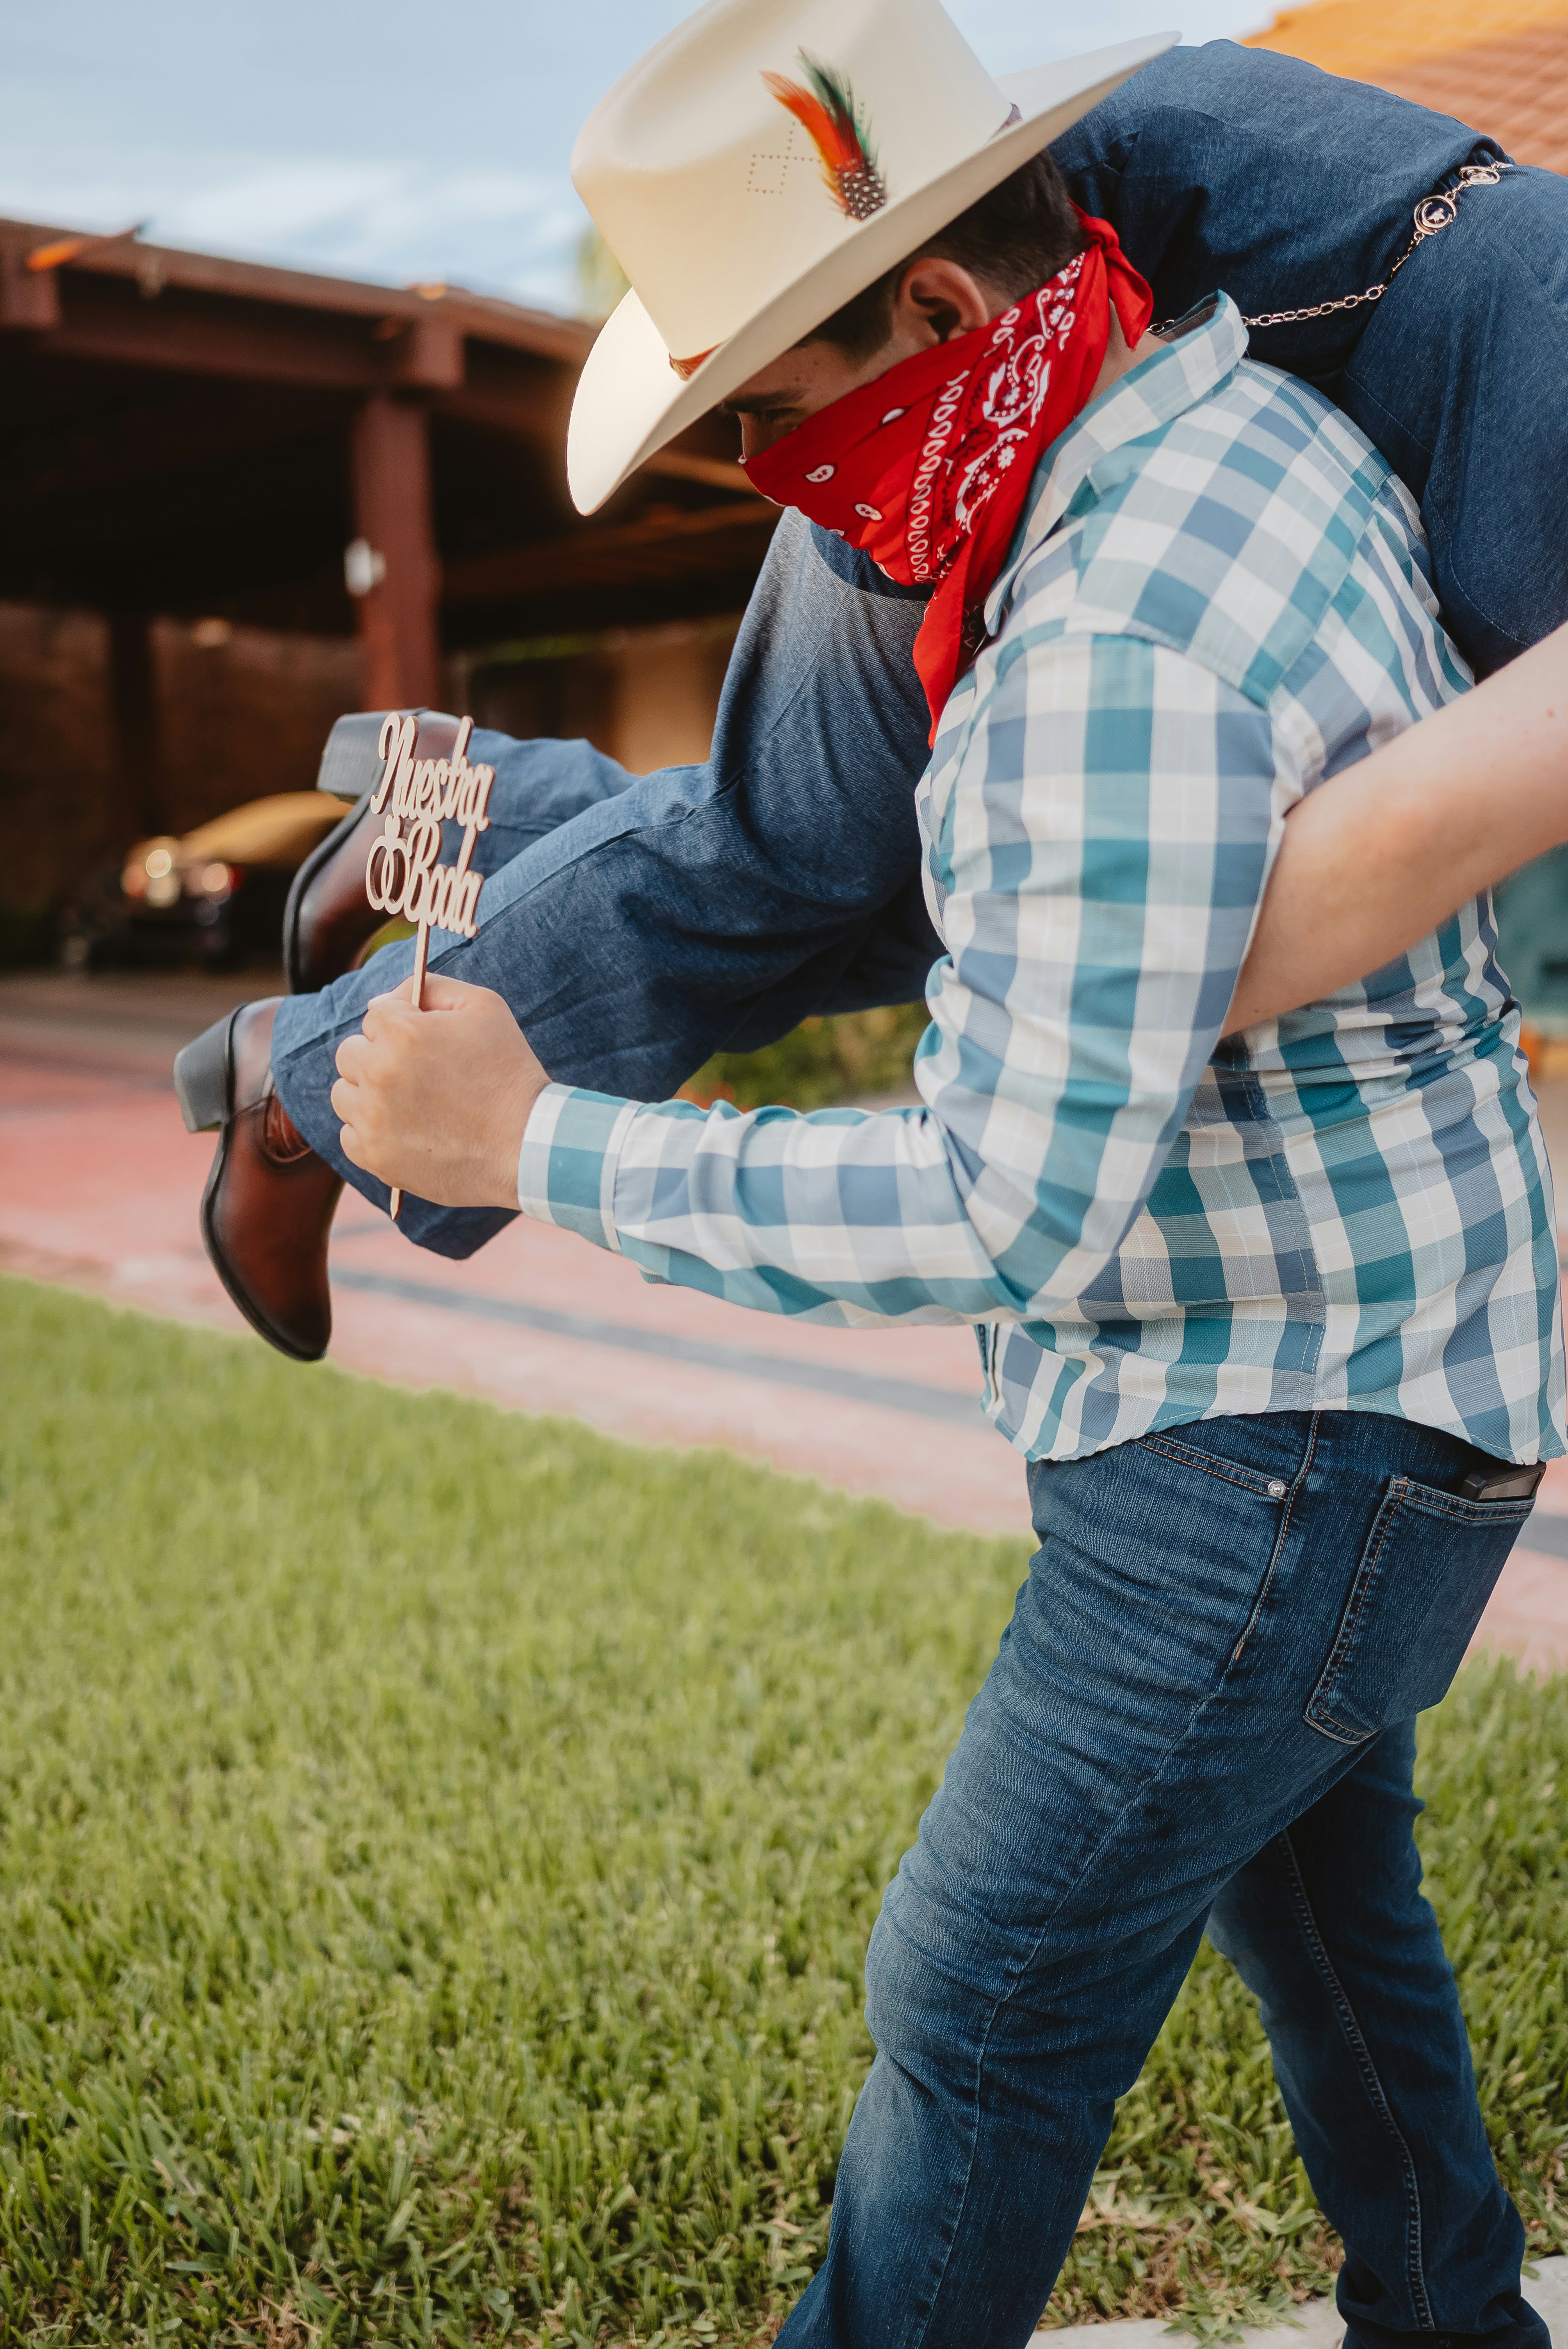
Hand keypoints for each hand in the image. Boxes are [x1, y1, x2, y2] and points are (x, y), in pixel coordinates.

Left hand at [331, 975, 548, 1207]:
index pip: (375, 1016)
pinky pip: (349, 1135)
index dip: (403, 1026)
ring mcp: (372, 1118)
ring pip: (344, 1094)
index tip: (429, 1045)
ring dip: (369, 1094)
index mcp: (401, 1032)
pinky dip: (371, 1133)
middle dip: (378, 1057)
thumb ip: (430, 987)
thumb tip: (381, 1000)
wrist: (525, 1145)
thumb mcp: (484, 1007)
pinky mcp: (373, 1156)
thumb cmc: (508, 1071)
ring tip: (410, 1104)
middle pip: (349, 1052)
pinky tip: (407, 1131)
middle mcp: (378, 1073)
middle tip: (418, 1075)